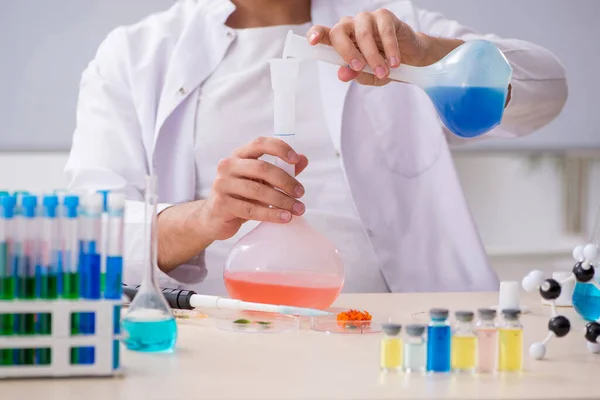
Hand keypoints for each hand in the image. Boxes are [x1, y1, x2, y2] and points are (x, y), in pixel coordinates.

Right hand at [198, 136, 308, 240]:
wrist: (213, 218)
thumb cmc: (240, 195)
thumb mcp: (260, 180)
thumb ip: (280, 169)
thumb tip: (304, 159)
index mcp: (239, 155)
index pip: (260, 143)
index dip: (279, 148)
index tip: (295, 159)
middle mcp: (228, 166)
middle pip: (262, 168)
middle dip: (286, 181)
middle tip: (300, 193)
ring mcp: (222, 185)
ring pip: (258, 191)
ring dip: (282, 201)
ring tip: (298, 209)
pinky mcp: (221, 204)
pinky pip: (251, 210)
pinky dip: (271, 214)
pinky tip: (284, 218)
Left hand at [307, 9, 460, 86]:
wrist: (409, 58)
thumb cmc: (383, 65)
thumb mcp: (368, 76)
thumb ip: (355, 74)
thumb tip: (342, 74)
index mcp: (341, 40)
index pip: (323, 33)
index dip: (316, 35)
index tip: (313, 42)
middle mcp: (350, 26)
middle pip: (339, 32)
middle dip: (347, 52)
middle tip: (360, 67)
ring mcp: (367, 19)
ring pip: (362, 33)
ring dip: (372, 55)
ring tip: (383, 72)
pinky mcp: (385, 16)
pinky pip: (385, 31)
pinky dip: (390, 48)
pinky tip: (394, 62)